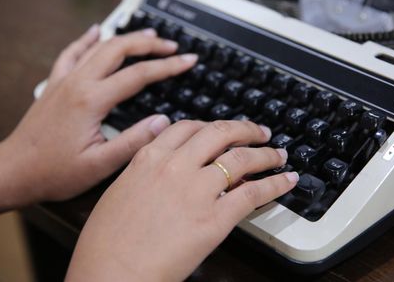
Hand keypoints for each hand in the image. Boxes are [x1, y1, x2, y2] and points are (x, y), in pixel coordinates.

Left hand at [0, 25, 197, 222]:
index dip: (168, 66)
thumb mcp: (100, 164)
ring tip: (148, 35)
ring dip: (126, 38)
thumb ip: (134, 141)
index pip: (139, 74)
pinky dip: (87, 39)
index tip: (188, 61)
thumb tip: (163, 121)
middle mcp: (78, 83)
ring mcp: (64, 80)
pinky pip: (72, 52)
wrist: (13, 170)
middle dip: (150, 44)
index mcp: (92, 101)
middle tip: (172, 46)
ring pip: (99, 46)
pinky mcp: (55, 84)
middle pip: (119, 49)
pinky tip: (95, 30)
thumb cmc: (54, 172)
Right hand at [66, 120, 298, 281]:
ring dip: (266, 154)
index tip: (224, 130)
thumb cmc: (107, 242)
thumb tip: (163, 161)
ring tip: (278, 156)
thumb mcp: (120, 191)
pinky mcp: (215, 218)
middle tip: (259, 133)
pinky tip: (286, 182)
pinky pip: (253, 193)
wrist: (109, 273)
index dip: (213, 126)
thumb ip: (144, 169)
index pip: (189, 127)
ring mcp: (197, 190)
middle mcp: (176, 166)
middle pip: (220, 133)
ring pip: (242, 159)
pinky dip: (275, 185)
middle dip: (245, 129)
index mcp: (149, 157)